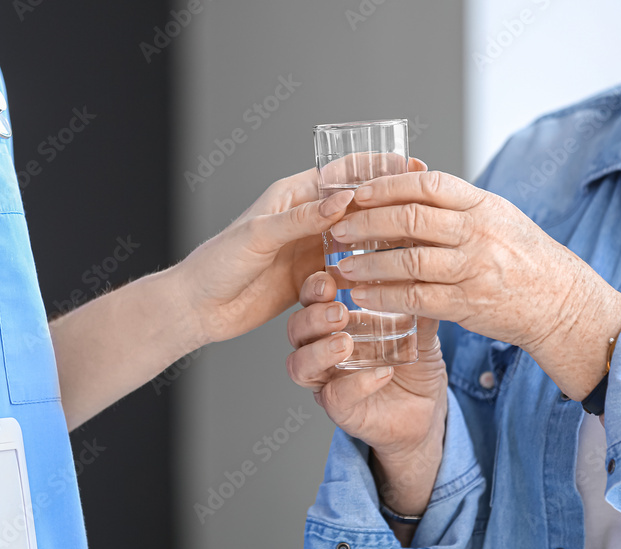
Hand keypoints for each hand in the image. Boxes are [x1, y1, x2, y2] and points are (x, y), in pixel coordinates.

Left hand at [173, 160, 426, 346]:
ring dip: (378, 245)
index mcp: (292, 196)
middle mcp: (305, 220)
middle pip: (356, 208)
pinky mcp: (310, 281)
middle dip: (386, 208)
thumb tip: (343, 200)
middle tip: (421, 212)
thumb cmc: (218, 263)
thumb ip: (301, 219)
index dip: (376, 169)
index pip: (342, 174)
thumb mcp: (260, 235)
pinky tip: (385, 279)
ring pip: (355, 242)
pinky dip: (363, 275)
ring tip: (411, 246)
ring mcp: (309, 251)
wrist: (199, 308)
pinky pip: (345, 274)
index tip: (411, 167)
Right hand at [285, 271, 447, 516]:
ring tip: (346, 343)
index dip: (313, 288)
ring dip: (320, 351)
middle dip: (312, 317)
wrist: (426, 411)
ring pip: (300, 366)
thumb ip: (416, 304)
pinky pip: (334, 398)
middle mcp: (322, 352)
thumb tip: (422, 270)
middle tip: (338, 311)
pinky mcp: (342, 411)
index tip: (329, 278)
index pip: (311, 300)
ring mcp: (328, 382)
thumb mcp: (420, 329)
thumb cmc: (414, 366)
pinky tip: (382, 373)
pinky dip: (356, 384)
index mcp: (335, 325)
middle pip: (296, 330)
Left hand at [329, 171, 620, 399]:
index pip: (427, 184)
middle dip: (366, 222)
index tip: (357, 192)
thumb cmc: (522, 258)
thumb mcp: (496, 218)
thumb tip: (404, 187)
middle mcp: (478, 232)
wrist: (559, 303)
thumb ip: (455, 206)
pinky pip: (416, 297)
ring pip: (408, 260)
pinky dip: (384, 296)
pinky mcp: (466, 304)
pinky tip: (362, 296)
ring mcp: (472, 268)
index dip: (387, 185)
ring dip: (367, 264)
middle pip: (411, 218)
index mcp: (483, 205)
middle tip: (338, 228)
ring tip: (341, 267)